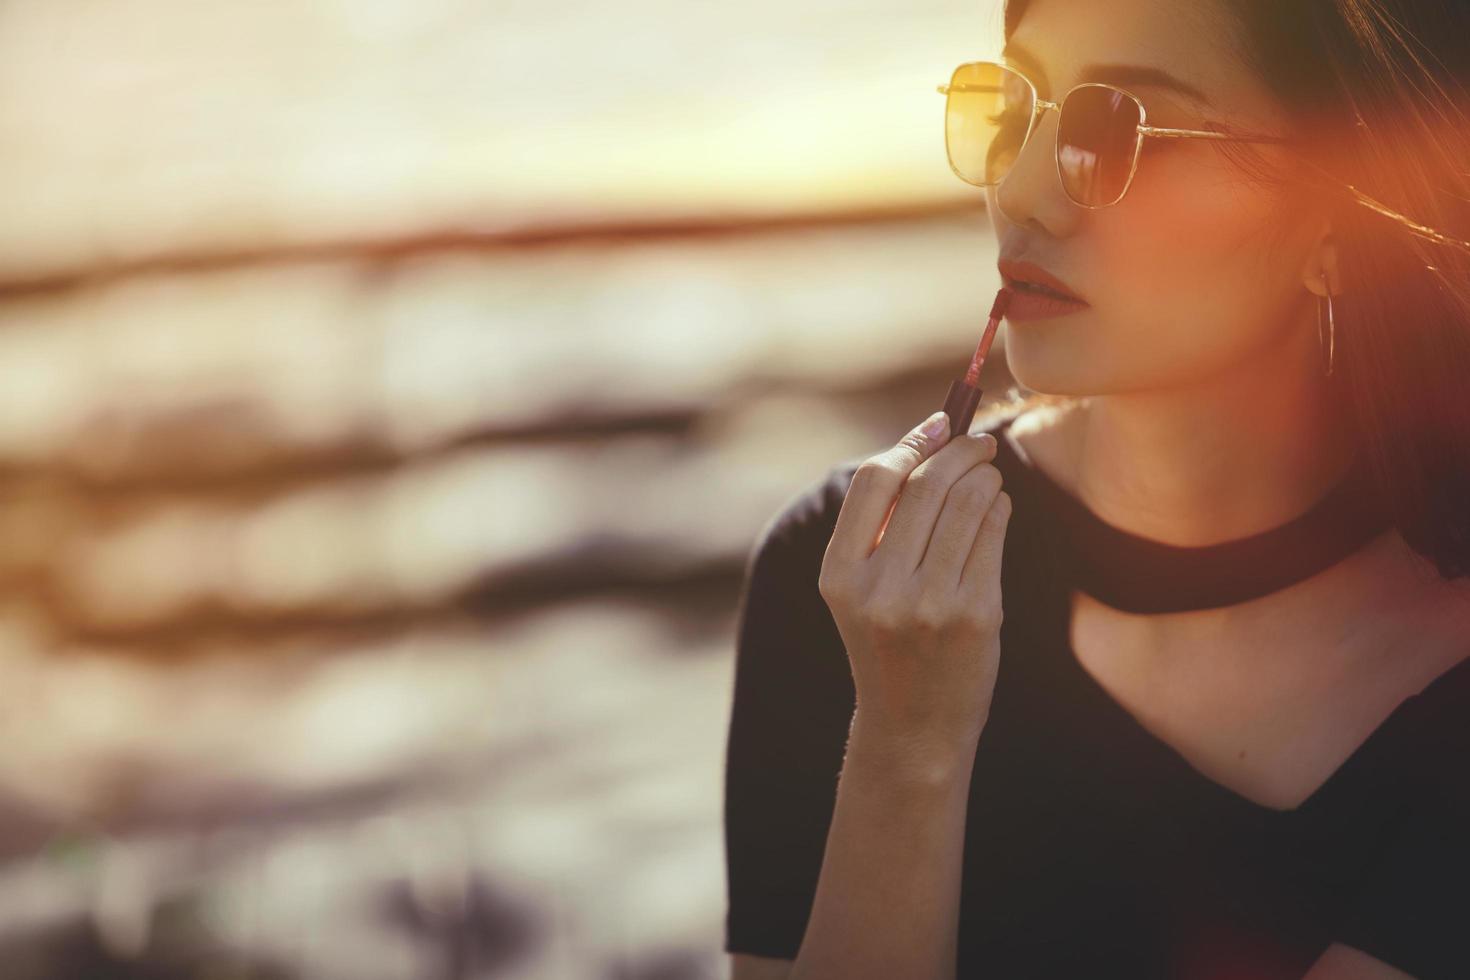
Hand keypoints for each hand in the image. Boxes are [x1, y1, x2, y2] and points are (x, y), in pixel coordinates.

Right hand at [818, 412, 1011, 757]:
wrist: (913, 725)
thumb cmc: (890, 642)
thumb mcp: (861, 588)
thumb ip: (882, 523)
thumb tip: (929, 436)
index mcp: (840, 575)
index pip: (876, 480)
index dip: (912, 442)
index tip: (939, 424)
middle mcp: (880, 588)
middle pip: (928, 485)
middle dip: (960, 450)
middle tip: (979, 442)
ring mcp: (930, 603)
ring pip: (968, 503)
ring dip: (984, 477)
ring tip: (988, 477)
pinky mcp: (976, 616)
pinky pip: (993, 535)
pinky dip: (999, 508)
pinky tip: (997, 507)